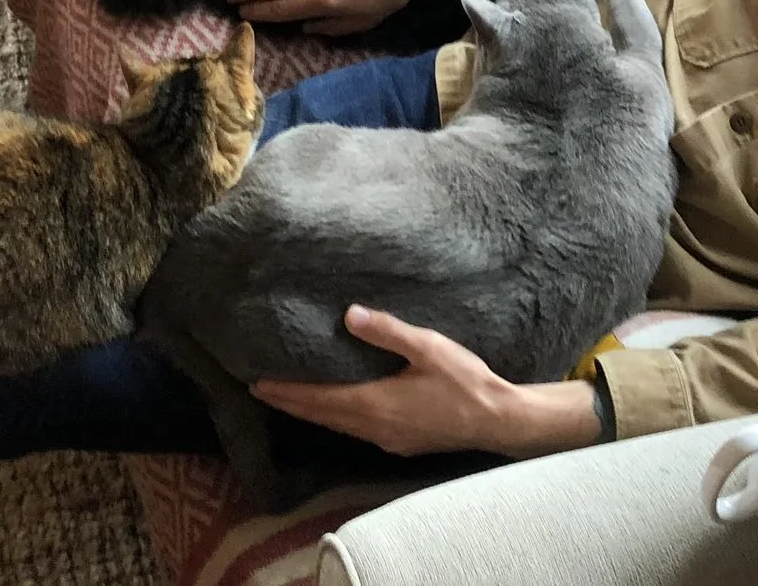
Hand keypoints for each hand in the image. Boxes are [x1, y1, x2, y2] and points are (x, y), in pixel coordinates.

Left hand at [253, 306, 603, 458]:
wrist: (498, 420)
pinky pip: (357, 431)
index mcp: (375, 405)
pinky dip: (336, 418)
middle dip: (291, 403)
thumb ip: (387, 332)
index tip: (258, 384)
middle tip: (261, 391)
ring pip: (339, 426)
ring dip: (312, 412)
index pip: (319, 399)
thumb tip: (348, 315)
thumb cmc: (465, 381)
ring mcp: (388, 440)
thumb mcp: (427, 347)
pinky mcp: (401, 442)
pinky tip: (336, 409)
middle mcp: (375, 428)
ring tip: (290, 399)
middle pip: (323, 417)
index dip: (288, 392)